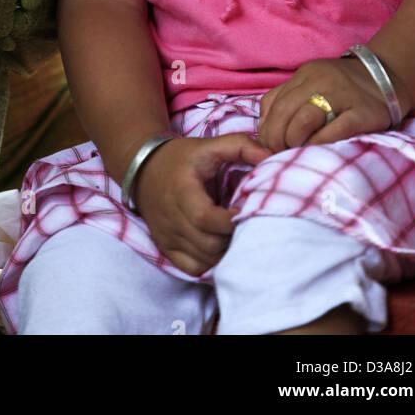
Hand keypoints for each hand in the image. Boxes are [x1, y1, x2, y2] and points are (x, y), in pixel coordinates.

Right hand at [132, 133, 270, 276]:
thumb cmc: (180, 158)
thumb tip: (270, 156)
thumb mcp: (208, 146)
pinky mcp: (166, 248)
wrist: (143, 168)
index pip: (207, 219)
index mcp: (182, 192)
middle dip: (233, 236)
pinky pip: (193, 269)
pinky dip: (210, 262)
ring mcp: (167, 237)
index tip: (244, 208)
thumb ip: (240, 146)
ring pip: (205, 260)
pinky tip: (217, 244)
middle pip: (210, 244)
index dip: (231, 220)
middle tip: (242, 222)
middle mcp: (171, 218)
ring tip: (231, 232)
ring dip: (225, 250)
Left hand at [257, 57, 396, 151]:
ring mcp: (343, 95)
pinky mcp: (363, 112)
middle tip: (278, 156)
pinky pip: (336, 130)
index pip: (274, 103)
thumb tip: (263, 129)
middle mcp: (321, 80)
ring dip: (294, 142)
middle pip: (285, 111)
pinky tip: (317, 152)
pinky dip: (321, 144)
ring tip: (296, 154)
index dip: (266, 130)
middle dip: (276, 139)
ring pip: (305, 119)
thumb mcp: (311, 84)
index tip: (266, 148)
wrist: (388, 78)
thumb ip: (286, 99)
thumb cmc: (343, 89)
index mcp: (306, 74)